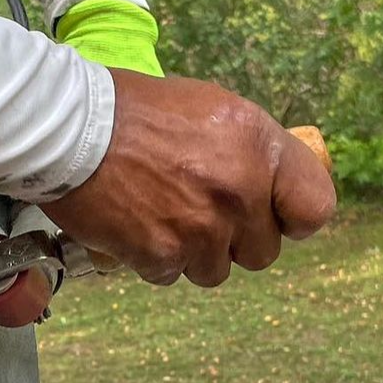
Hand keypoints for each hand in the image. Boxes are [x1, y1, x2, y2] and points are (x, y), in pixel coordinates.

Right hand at [40, 71, 335, 288]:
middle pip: (263, 251)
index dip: (295, 218)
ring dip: (194, 252)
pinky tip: (136, 225)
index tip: (277, 217)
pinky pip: (173, 275)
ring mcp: (202, 228)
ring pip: (216, 269)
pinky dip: (154, 258)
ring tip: (163, 216)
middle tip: (201, 211)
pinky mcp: (163, 255)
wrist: (69, 130)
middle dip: (235, 238)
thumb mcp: (210, 107)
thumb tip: (268, 183)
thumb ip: (249, 149)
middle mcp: (239, 190)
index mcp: (258, 144)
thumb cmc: (134, 110)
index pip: (314, 207)